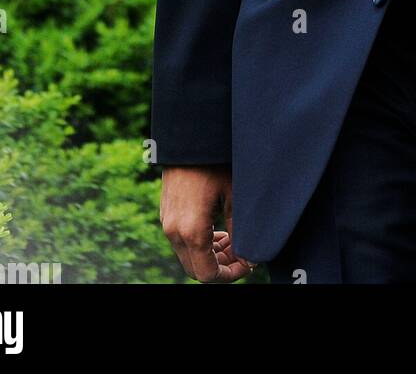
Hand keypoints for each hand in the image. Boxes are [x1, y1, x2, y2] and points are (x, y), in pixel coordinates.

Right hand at [159, 165, 253, 281]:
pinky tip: (218, 230)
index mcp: (192, 231)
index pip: (207, 274)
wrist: (189, 139)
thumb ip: (240, 231)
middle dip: (222, 266)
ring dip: (212, 255)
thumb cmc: (214, 164)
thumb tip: (250, 257)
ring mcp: (167, 223)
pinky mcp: (166, 215)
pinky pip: (182, 241)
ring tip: (234, 239)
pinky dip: (200, 244)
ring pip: (189, 256)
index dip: (230, 275)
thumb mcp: (234, 196)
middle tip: (244, 253)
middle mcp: (174, 231)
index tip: (249, 264)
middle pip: (197, 269)